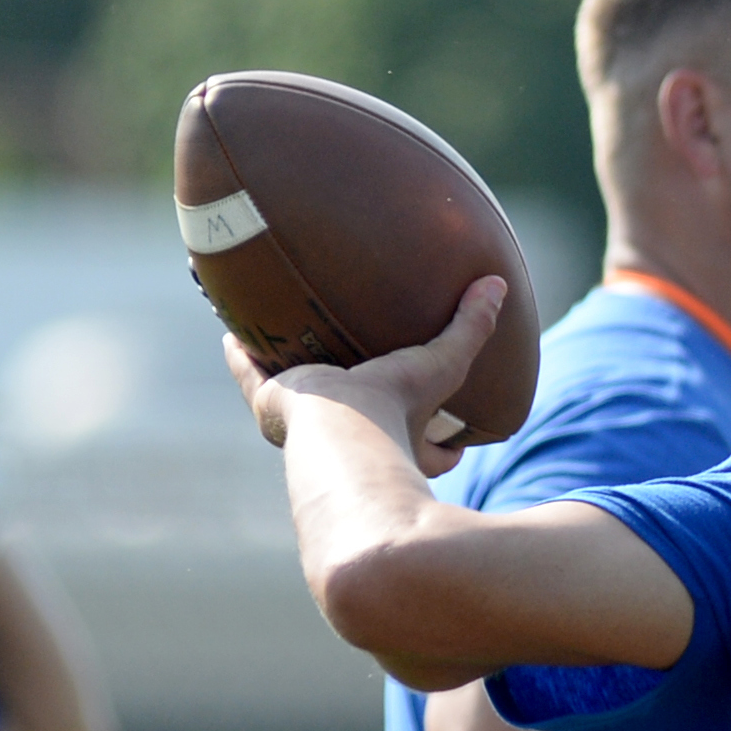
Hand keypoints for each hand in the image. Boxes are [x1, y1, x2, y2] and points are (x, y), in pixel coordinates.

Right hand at [224, 276, 505, 476]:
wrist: (341, 434)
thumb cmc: (399, 407)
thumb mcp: (445, 364)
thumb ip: (473, 328)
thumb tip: (497, 285)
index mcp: (398, 439)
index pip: (428, 445)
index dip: (438, 435)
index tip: (446, 416)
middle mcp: (350, 437)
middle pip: (357, 420)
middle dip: (356, 395)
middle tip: (356, 364)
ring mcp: (305, 424)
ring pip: (298, 399)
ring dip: (292, 372)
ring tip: (288, 340)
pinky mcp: (271, 405)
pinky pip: (251, 373)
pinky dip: (241, 355)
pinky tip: (232, 331)